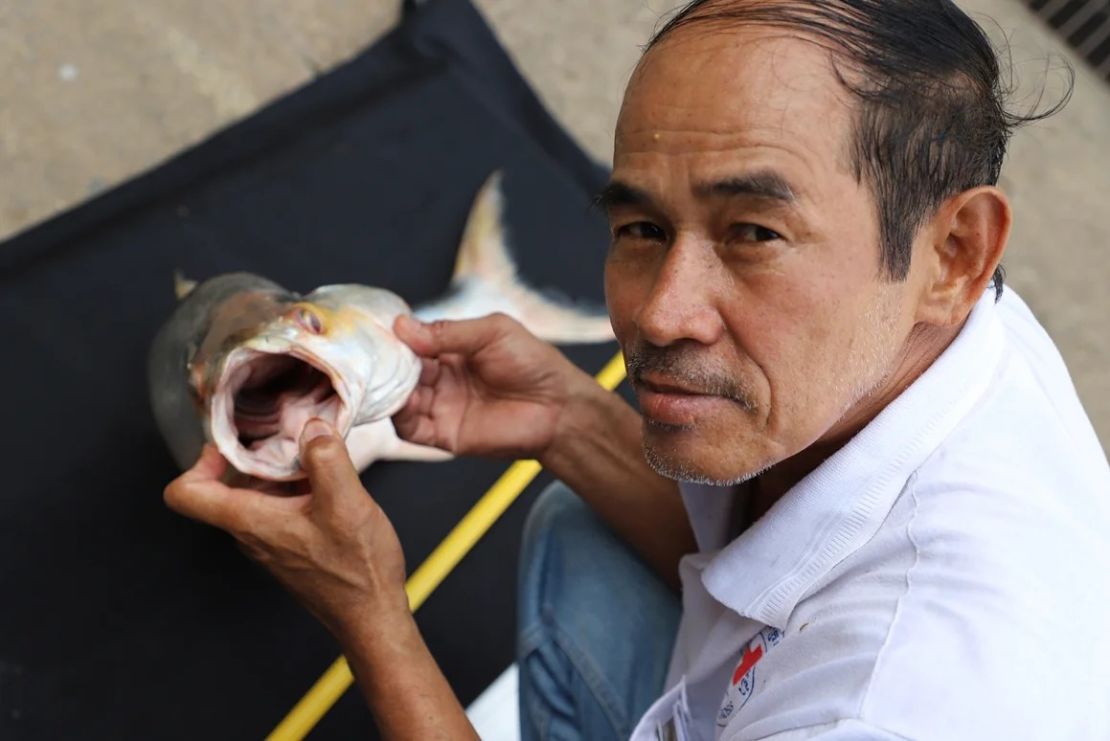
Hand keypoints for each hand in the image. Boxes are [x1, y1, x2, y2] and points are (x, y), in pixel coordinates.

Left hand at [163, 420, 408, 641]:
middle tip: (290, 440)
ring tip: (317, 461)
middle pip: (224, 485)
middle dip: (255, 455)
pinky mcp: (289, 545)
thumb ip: (326, 459)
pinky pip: (278, 507)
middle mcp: (251, 533)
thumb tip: (312, 427)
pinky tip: (329, 486)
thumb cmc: (357, 571)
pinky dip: (296, 488)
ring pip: (255, 495)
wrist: (372, 614)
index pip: (185, 494)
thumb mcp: (347, 503)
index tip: (234, 444)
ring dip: (280, 471)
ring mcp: (269, 541)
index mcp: (251, 521)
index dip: (200, 460)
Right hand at [392, 313, 592, 458]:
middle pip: (399, 370)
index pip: (411, 342)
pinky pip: (410, 427)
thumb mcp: (491, 332)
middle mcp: (441, 378)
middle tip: (373, 353)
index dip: (394, 337)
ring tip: (385, 376)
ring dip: (388, 388)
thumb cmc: (533, 364)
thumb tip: (402, 326)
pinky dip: (398, 415)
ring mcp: (440, 406)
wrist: (558, 407)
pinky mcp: (443, 434)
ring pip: (399, 398)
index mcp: (451, 350)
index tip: (378, 329)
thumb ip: (448, 331)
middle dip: (386, 362)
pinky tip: (399, 401)